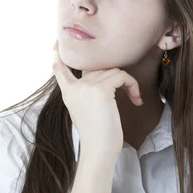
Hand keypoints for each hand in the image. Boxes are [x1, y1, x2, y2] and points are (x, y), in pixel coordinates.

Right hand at [52, 39, 142, 157]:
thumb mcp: (84, 110)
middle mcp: (75, 86)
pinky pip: (121, 76)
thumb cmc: (97, 135)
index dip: (59, 55)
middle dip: (116, 77)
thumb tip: (100, 77)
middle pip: (98, 67)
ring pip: (112, 70)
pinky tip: (136, 99)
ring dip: (127, 82)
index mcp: (68, 92)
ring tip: (134, 98)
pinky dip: (132, 85)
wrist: (99, 149)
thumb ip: (86, 92)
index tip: (56, 43)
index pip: (60, 68)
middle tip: (131, 92)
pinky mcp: (100, 89)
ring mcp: (86, 86)